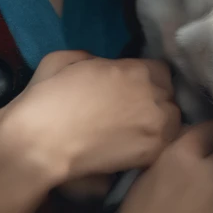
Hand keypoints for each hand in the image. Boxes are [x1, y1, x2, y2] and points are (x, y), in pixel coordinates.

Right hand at [0, 51, 179, 212]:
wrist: (41, 142)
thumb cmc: (48, 96)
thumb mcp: (68, 59)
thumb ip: (96, 60)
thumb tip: (103, 69)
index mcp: (136, 69)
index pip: (161, 71)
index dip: (146, 80)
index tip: (131, 90)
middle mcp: (154, 94)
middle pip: (168, 97)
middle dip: (153, 102)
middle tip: (131, 113)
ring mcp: (156, 126)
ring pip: (171, 122)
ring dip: (157, 125)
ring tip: (134, 135)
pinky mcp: (151, 154)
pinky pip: (163, 146)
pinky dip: (152, 147)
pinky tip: (133, 151)